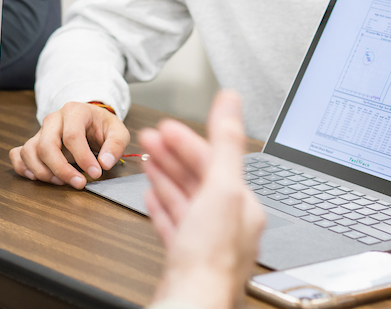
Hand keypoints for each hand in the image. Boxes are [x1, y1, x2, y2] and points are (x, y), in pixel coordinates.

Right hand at [9, 101, 129, 188]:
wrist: (90, 120)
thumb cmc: (102, 126)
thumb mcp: (117, 131)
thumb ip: (115, 145)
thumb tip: (105, 163)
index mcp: (74, 111)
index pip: (72, 136)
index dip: (83, 158)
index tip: (95, 173)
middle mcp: (53, 119)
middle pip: (47, 145)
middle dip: (61, 169)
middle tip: (78, 183)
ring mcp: (40, 131)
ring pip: (30, 151)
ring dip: (42, 172)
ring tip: (60, 182)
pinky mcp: (34, 142)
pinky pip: (18, 154)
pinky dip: (23, 168)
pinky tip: (37, 177)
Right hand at [141, 91, 264, 308]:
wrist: (191, 303)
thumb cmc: (209, 256)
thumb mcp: (220, 186)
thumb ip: (225, 141)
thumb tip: (231, 101)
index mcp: (241, 205)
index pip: (215, 162)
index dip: (188, 141)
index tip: (166, 127)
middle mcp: (228, 223)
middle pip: (199, 178)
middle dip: (173, 154)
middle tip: (150, 137)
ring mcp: (206, 242)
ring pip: (185, 199)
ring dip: (166, 175)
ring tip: (148, 159)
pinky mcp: (186, 259)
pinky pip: (175, 225)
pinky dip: (163, 207)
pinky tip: (154, 198)